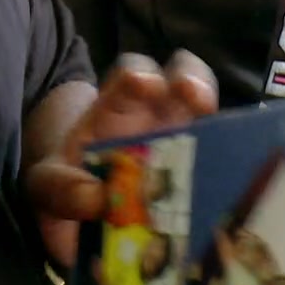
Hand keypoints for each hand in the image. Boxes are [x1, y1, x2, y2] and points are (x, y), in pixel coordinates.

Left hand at [24, 50, 216, 266]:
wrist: (81, 209)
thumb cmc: (67, 183)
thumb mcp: (50, 185)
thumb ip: (63, 191)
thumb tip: (98, 200)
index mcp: (116, 108)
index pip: (131, 75)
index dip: (139, 75)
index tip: (142, 84)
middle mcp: (157, 114)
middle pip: (183, 77)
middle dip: (191, 81)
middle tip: (193, 97)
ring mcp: (185, 139)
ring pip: (211, 113)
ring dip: (219, 124)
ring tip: (221, 132)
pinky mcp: (201, 169)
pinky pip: (225, 156)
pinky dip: (232, 161)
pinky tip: (234, 174)